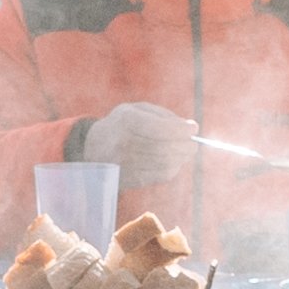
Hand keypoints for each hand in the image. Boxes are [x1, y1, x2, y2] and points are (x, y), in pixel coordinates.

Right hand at [81, 102, 205, 206]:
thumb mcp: (139, 110)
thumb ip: (165, 117)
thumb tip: (191, 128)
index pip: (161, 129)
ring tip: (185, 151)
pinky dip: (173, 168)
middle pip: (165, 149)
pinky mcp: (130, 179)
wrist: (94, 147)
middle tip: (194, 144)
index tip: (193, 129)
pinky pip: (160, 176)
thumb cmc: (123, 124)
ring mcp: (125, 164)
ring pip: (165, 164)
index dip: (181, 130)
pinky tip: (173, 161)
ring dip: (181, 158)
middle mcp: (123, 143)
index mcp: (126, 120)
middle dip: (186, 146)